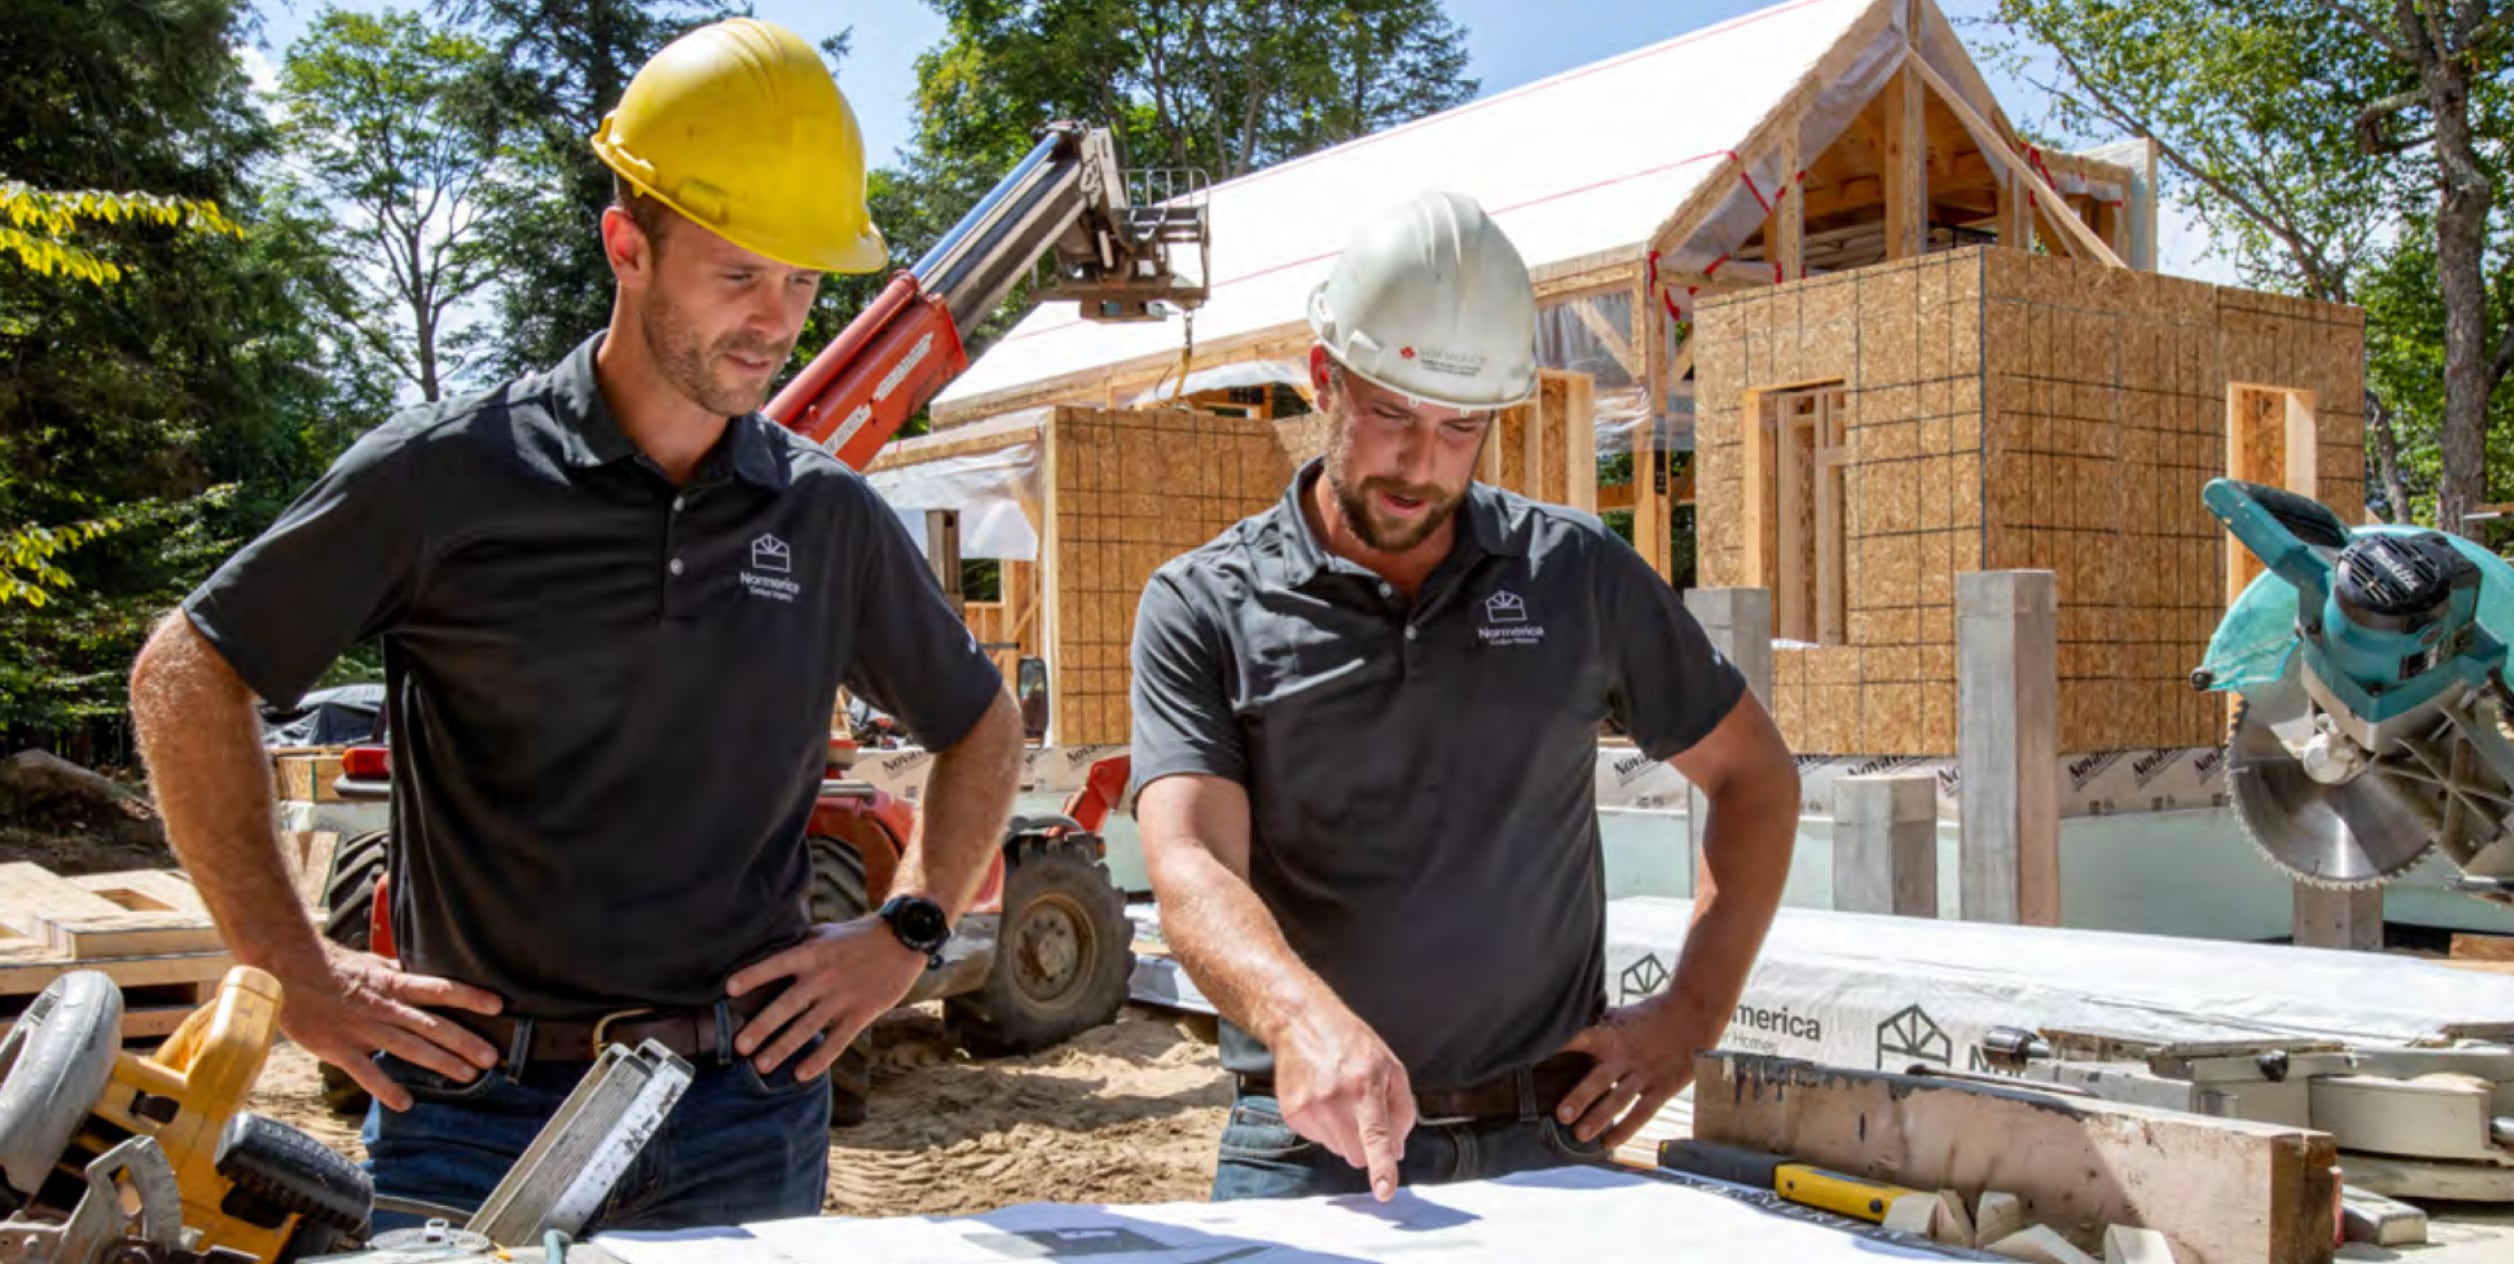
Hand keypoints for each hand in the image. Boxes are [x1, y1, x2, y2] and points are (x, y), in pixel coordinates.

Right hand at [276, 942, 504, 1113]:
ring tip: (468, 1076)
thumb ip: (397, 973)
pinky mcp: (341, 1049)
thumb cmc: (331, 966)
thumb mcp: (372, 964)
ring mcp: (364, 1030)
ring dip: (441, 1063)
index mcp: (394, 985)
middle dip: (464, 1041)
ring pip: (409, 1049)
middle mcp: (385, 1008)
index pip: (440, 989)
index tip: (497, 1005)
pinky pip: (367, 1072)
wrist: (288, 971)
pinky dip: (386, 1089)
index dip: (469, 997)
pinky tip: (406, 1104)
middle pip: (432, 1025)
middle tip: (492, 1057)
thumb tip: (418, 973)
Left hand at [727, 919, 924, 1079]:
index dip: (753, 976)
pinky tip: (801, 1074)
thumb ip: (797, 945)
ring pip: (808, 1028)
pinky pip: (837, 1041)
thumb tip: (764, 951)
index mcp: (812, 954)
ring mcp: (842, 997)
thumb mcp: (824, 933)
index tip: (728, 989)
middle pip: (787, 1005)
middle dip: (762, 1027)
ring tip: (761, 1066)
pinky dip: (820, 1059)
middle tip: (739, 1047)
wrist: (903, 940)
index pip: (776, 965)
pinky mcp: (861, 1013)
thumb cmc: (857, 936)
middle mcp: (823, 977)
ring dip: (783, 1048)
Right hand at [1272, 1008, 1415, 1201]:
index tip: (1384, 1191)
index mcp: (1365, 1086)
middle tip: (1363, 1112)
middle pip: (1357, 1154)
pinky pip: (1318, 1139)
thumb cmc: (1352, 1044)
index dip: (1381, 1167)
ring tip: (1340, 1098)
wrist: (1302, 1023)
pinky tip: (1323, 1098)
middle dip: (1366, 1145)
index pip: (1376, 1136)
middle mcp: (1335, 1099)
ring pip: (1338, 1150)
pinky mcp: (1292, 1113)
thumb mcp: (1391, 1067)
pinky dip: (1325, 1127)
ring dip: (1345, 1134)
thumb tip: (1397, 1152)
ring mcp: (1309, 1107)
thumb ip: (1402, 1110)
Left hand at [1553, 996, 1717, 1150]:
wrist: (1694, 1014)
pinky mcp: (1661, 1088)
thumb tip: (1569, 1024)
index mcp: (1611, 1035)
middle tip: (1561, 1116)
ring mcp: (1643, 1074)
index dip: (1560, 1049)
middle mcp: (1625, 1057)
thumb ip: (1597, 1025)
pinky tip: (1609, 1144)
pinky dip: (1626, 1129)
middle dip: (1580, 1097)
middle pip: (1599, 1079)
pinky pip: (1642, 1112)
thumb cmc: (1652, 1014)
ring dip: (1599, 1118)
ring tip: (1580, 1135)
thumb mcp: (1622, 1015)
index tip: (1537, 1061)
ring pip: (1618, 1099)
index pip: (1580, 1039)